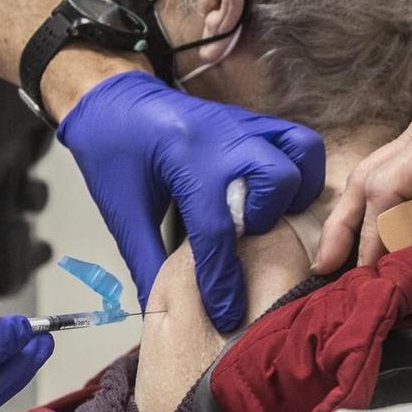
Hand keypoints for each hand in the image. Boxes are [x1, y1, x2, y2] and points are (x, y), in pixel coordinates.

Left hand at [58, 72, 324, 332]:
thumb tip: (160, 313)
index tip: (227, 314)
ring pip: (300, 153)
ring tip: (267, 214)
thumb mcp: (122, 210)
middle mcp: (221, 136)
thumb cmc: (111, 151)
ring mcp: (242, 123)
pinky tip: (273, 195)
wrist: (110, 98)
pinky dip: (299, 170)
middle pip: (275, 179)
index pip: (216, 230)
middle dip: (266, 219)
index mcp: (183, 158)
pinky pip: (297, 141)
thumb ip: (146, 261)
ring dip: (292, 191)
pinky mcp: (253, 121)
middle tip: (242, 237)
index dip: (223, 281)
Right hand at [313, 107, 411, 271]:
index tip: (368, 273)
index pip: (385, 185)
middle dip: (347, 226)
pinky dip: (374, 218)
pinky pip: (387, 186)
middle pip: (366, 177)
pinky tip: (360, 247)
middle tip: (324, 268)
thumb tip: (390, 275)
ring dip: (354, 223)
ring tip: (332, 263)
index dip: (372, 233)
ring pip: (369, 181)